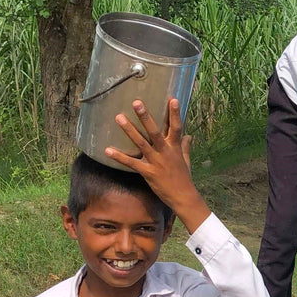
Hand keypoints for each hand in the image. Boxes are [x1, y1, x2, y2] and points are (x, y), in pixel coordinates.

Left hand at [104, 99, 209, 232]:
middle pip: (155, 131)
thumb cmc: (185, 178)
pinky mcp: (148, 172)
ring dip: (129, 130)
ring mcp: (156, 162)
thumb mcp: (186, 160)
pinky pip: (131, 163)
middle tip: (136, 102)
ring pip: (141, 143)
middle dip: (146, 116)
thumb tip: (189, 136)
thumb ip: (185, 146)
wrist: (183, 197)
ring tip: (119, 117)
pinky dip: (119, 157)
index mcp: (175, 148)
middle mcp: (165, 152)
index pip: (176, 127)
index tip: (172, 99)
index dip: (175, 113)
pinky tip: (107, 150)